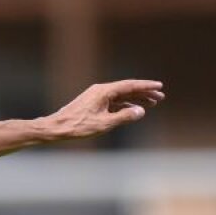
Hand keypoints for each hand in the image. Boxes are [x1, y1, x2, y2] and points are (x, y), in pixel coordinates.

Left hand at [45, 79, 164, 140]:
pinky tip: (132, 110)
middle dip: (144, 93)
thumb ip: (124, 117)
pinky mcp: (92, 104)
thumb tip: (140, 111)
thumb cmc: (77, 127)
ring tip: (150, 104)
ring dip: (135, 100)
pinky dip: (124, 105)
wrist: (55, 128)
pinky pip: (113, 102)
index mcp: (103, 91)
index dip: (146, 86)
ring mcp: (96, 97)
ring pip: (120, 96)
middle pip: (127, 89)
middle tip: (160, 97)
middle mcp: (100, 90)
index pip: (130, 85)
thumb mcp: (103, 124)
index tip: (159, 87)